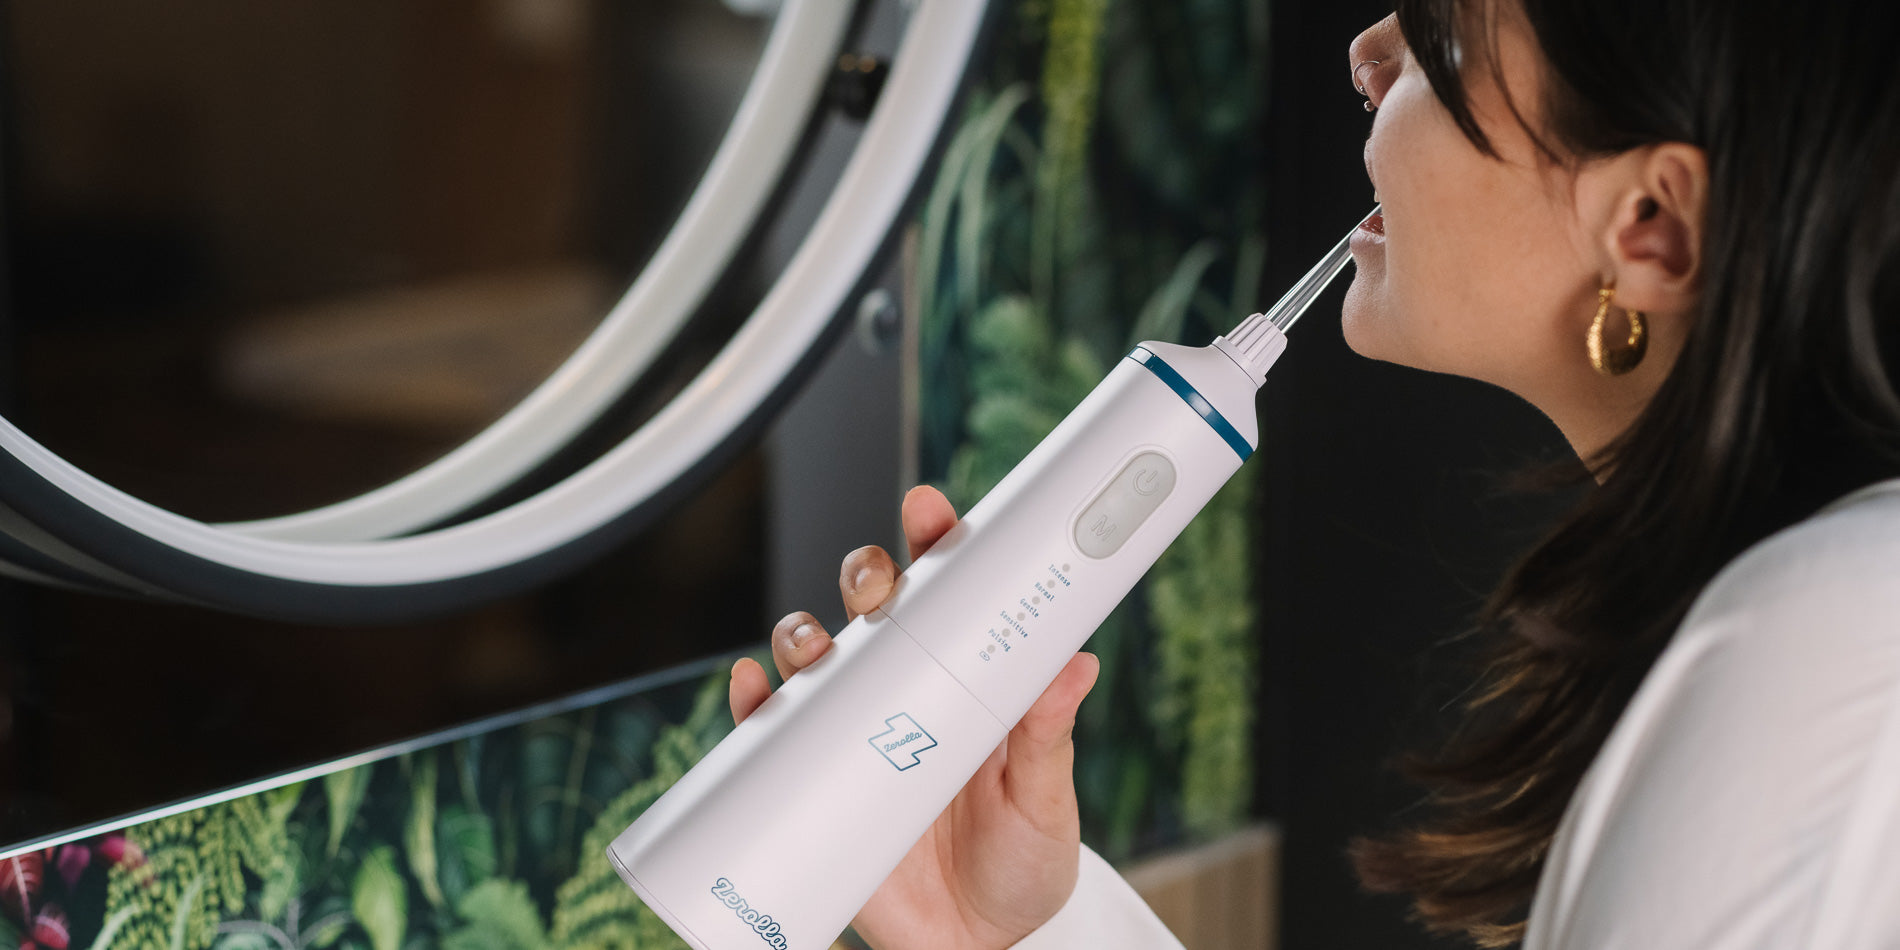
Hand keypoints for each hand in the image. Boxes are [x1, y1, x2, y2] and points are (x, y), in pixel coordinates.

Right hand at [727, 485, 1100, 949]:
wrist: (978, 948)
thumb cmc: (1023, 862)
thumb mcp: (1046, 798)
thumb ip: (1050, 735)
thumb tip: (1077, 662)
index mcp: (967, 680)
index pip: (948, 594)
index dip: (934, 542)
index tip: (931, 511)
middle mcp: (905, 692)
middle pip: (872, 609)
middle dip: (867, 577)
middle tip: (877, 585)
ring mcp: (854, 733)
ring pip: (814, 657)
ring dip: (805, 635)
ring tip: (817, 645)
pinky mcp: (814, 783)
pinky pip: (769, 733)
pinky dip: (752, 703)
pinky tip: (754, 690)